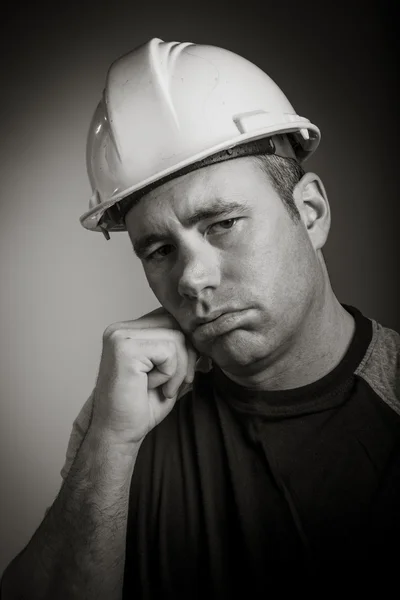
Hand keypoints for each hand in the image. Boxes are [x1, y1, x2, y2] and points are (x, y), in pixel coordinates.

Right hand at [91, 307, 197, 444]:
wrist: (118, 433)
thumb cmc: (141, 405)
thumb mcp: (169, 371)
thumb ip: (182, 349)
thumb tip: (206, 335)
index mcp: (129, 330)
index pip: (171, 317)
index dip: (187, 343)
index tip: (187, 370)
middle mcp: (121, 328)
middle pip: (176, 323)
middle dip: (187, 355)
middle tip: (178, 383)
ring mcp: (120, 336)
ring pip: (176, 337)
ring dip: (179, 369)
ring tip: (163, 387)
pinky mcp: (124, 348)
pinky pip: (169, 351)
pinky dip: (170, 374)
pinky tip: (153, 387)